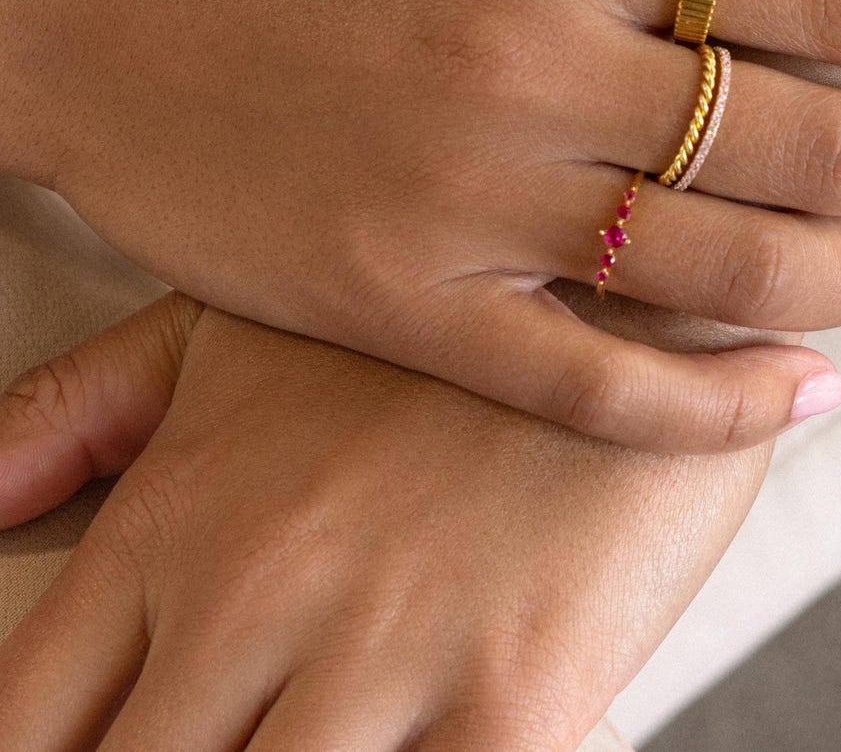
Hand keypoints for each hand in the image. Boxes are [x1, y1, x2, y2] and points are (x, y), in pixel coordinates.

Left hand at [0, 295, 720, 749]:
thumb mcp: (242, 325)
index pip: (21, 728)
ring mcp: (388, 652)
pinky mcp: (517, 696)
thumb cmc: (440, 304)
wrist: (647, 268)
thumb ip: (85, 410)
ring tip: (328, 741)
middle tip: (235, 741)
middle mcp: (257, 600)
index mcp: (178, 520)